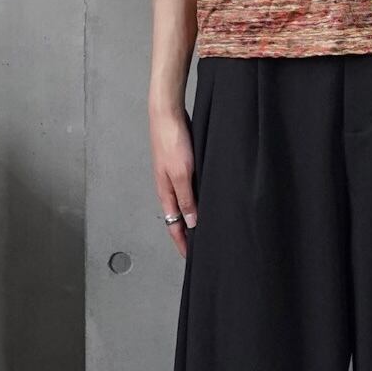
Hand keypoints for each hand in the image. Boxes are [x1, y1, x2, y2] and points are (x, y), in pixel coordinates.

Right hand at [149, 100, 196, 258]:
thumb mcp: (182, 174)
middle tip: (200, 246)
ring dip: (192, 216)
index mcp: (166, 192)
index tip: (191, 257)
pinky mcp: (180, 165)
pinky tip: (205, 199)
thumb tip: (191, 223)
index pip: (173, 225)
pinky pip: (188, 189)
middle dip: (187, 233)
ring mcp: (174, 175)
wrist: (166, 113)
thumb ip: (187, 199)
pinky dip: (195, 200)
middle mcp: (168, 187)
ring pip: (183, 203)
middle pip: (177, 217)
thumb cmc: (172, 141)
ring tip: (204, 227)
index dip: (182, 242)